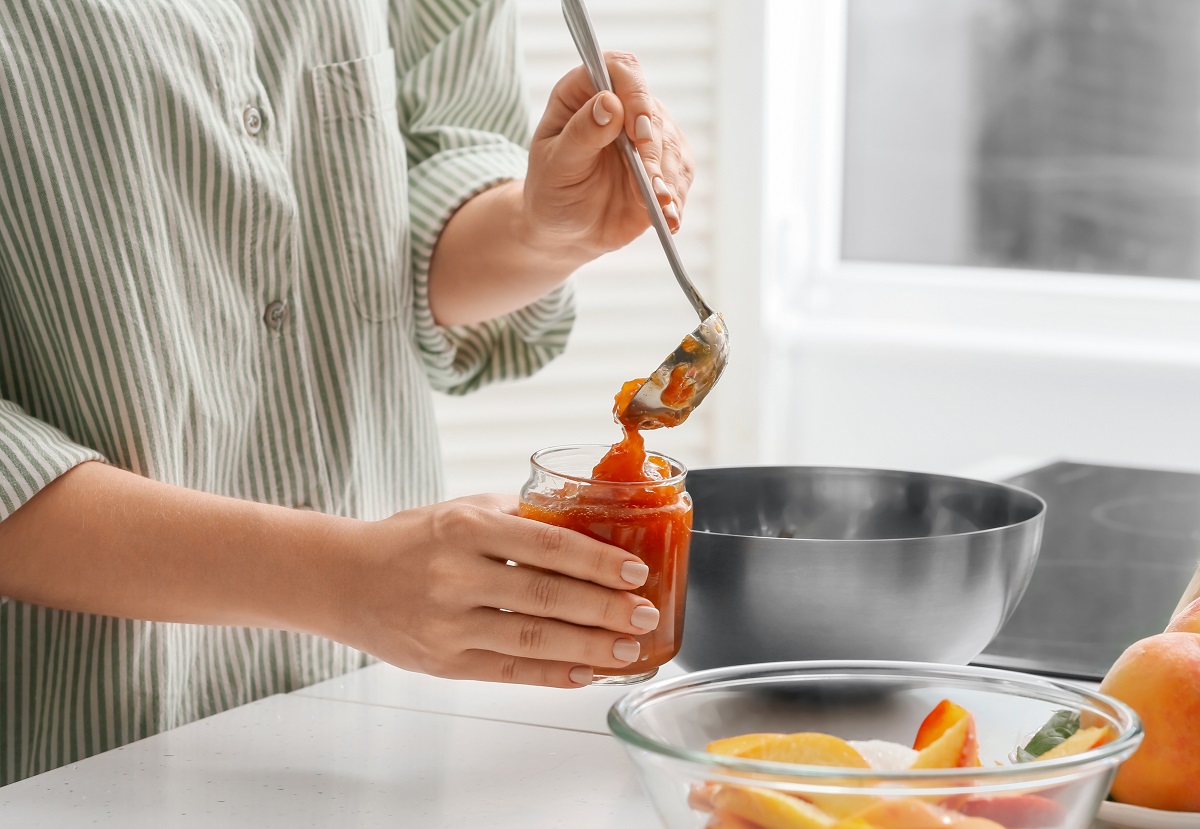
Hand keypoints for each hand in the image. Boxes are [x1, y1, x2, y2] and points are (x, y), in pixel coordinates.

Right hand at [336, 494, 660, 687]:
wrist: (342, 580)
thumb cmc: (410, 540)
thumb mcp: (459, 511)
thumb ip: (517, 518)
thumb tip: (583, 528)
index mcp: (466, 529)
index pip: (547, 545)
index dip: (597, 560)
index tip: (635, 571)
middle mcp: (456, 576)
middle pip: (546, 597)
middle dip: (605, 609)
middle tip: (645, 614)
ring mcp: (448, 624)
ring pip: (532, 639)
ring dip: (589, 648)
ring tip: (627, 649)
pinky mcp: (443, 663)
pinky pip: (509, 672)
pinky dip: (553, 674)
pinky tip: (586, 673)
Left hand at [523, 51, 694, 257]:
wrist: (567, 230)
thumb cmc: (552, 191)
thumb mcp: (556, 164)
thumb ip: (581, 134)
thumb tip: (610, 102)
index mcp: (584, 93)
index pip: (620, 70)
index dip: (635, 93)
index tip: (638, 131)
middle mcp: (620, 107)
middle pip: (652, 112)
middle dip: (653, 150)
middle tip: (650, 184)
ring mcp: (646, 135)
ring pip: (671, 144)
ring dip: (667, 178)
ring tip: (659, 205)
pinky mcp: (664, 165)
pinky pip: (681, 174)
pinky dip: (676, 197)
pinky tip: (668, 217)